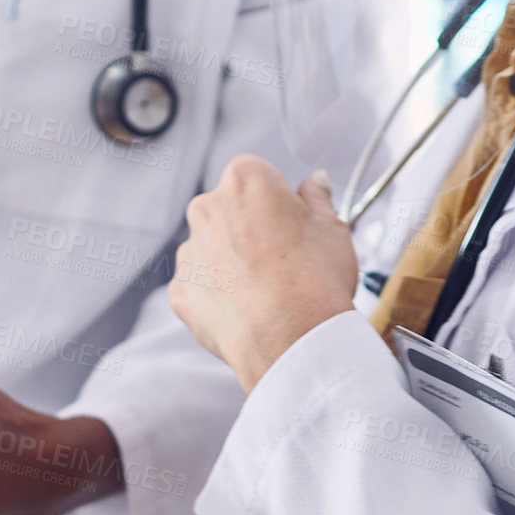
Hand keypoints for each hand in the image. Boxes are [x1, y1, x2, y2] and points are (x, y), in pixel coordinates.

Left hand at [168, 154, 358, 391]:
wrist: (292, 340)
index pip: (256, 174)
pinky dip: (218, 294)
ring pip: (211, 247)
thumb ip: (318, 198)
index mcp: (244, 181)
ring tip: (266, 290)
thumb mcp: (333, 229)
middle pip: (227, 208)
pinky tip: (246, 310)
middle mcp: (207, 208)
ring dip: (231, 260)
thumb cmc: (316, 280)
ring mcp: (190, 251)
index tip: (292, 222)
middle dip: (248, 226)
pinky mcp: (181, 291)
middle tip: (282, 259)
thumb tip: (314, 183)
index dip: (277, 199)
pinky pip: (200, 285)